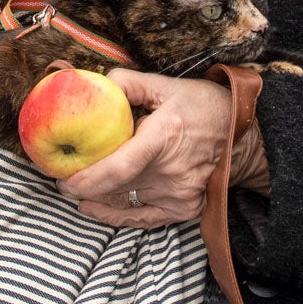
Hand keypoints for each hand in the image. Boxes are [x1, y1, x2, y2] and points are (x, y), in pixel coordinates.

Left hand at [59, 69, 266, 225]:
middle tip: (59, 174)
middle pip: (115, 187)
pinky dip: (114, 216)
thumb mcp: (168, 85)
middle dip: (81, 184)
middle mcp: (171, 171)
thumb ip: (129, 84)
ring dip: (95, 197)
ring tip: (73, 187)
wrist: (244, 137)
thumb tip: (95, 84)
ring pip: (124, 202)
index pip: (119, 167)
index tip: (61, 177)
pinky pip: (141, 219)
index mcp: (164, 137)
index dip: (86, 178)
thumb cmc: (204, 107)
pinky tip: (93, 207)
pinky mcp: (183, 209)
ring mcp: (178, 194)